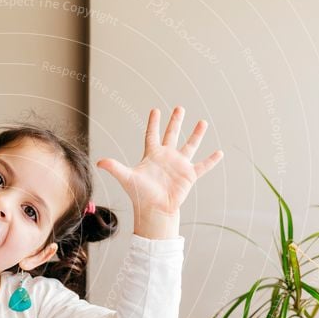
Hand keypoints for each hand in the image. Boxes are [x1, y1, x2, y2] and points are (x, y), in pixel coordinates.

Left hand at [97, 106, 222, 238]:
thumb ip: (114, 168)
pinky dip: (211, 160)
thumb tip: (99, 162)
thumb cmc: (140, 195)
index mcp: (152, 155)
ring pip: (190, 146)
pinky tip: (220, 152)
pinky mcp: (189, 175)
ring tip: (203, 122)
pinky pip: (202, 166)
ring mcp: (179, 165)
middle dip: (175, 121)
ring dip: (197, 134)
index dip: (153, 123)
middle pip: (172, 135)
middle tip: (179, 108)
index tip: (155, 110)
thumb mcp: (126, 178)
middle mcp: (166, 157)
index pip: (152, 135)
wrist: (154, 210)